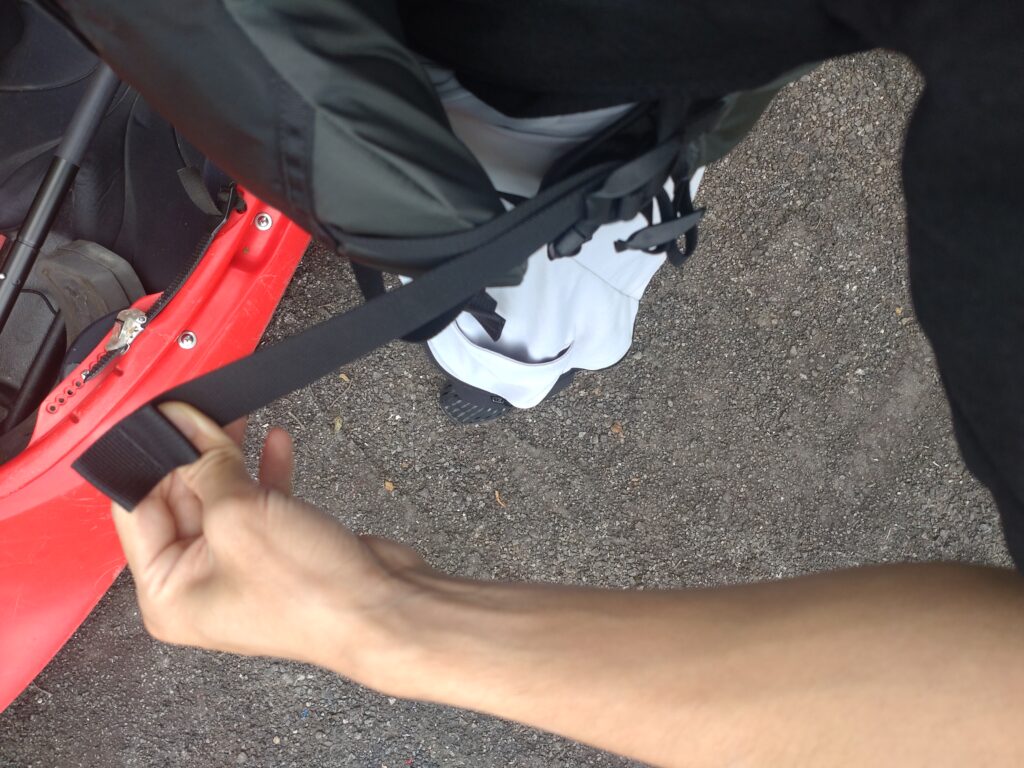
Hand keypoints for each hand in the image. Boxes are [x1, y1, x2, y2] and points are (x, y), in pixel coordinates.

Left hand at [112, 402, 434, 685]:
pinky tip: (276, 444)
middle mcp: (198, 585)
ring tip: (236, 420)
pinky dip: (264, 472)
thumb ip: (206, 464)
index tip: (162, 418)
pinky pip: (258, 502)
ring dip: (231, 457)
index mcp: (168, 594)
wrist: (383, 610)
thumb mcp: (240, 516)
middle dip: (194, 453)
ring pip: (222, 496)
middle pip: (180, 500)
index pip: (137, 511)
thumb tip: (182, 424)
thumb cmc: (312, 596)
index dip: (148, 461)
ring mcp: (240, 567)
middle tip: (204, 413)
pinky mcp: (277, 552)